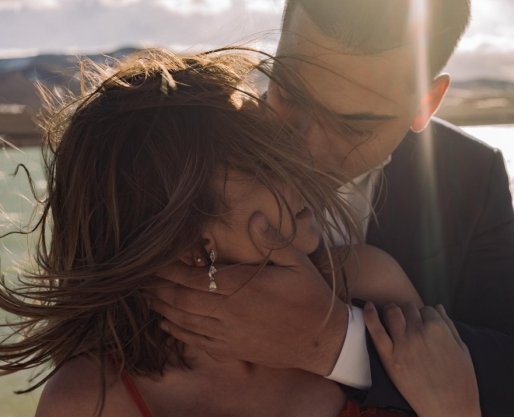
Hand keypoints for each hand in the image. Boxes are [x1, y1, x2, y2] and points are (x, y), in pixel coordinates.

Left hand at [147, 212, 348, 375]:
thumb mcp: (298, 263)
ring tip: (147, 298)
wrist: (322, 341)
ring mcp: (228, 334)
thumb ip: (273, 240)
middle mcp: (230, 312)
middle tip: (139, 278)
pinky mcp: (231, 350)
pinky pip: (196, 341)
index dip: (170, 269)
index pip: (196, 276)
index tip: (153, 260)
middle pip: (182, 299)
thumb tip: (253, 216)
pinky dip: (176, 332)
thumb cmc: (310, 298)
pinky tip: (165, 324)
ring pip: (184, 321)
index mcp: (243, 287)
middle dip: (158, 288)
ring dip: (162, 308)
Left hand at [365, 302, 480, 416]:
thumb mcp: (462, 349)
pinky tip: (368, 306)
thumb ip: (449, 325)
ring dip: (393, 312)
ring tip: (394, 318)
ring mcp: (402, 345)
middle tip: (410, 323)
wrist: (449, 409)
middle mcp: (419, 332)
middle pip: (408, 308)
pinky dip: (370, 316)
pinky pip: (376, 331)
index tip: (425, 325)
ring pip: (392, 313)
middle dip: (410, 312)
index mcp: (438, 328)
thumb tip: (437, 307)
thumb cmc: (462, 381)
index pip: (426, 309)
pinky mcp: (389, 359)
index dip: (426, 316)